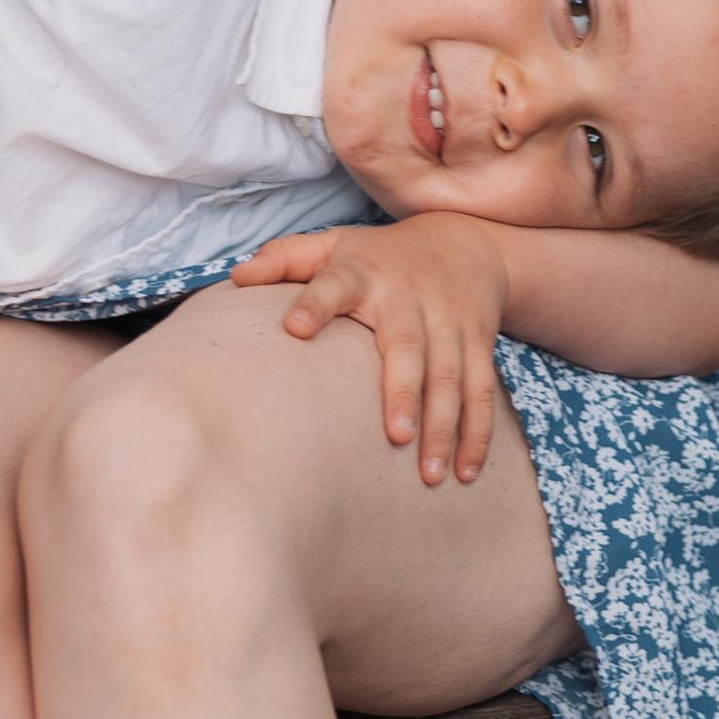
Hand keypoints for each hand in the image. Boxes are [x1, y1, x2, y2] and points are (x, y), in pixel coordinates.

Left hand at [234, 217, 510, 486]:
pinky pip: (482, 389)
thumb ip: (285, 258)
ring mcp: (448, 323)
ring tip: (432, 475)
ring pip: (451, 378)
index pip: (332, 286)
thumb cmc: (379, 255)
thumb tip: (236, 278)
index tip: (294, 328)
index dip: (314, 304)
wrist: (466, 242)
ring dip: (446, 426)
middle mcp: (408, 299)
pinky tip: (468, 471)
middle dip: (405, 391)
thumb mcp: (333, 244)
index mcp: (362, 275)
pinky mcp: (477, 343)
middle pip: (409, 347)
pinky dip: (478, 431)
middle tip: (396, 436)